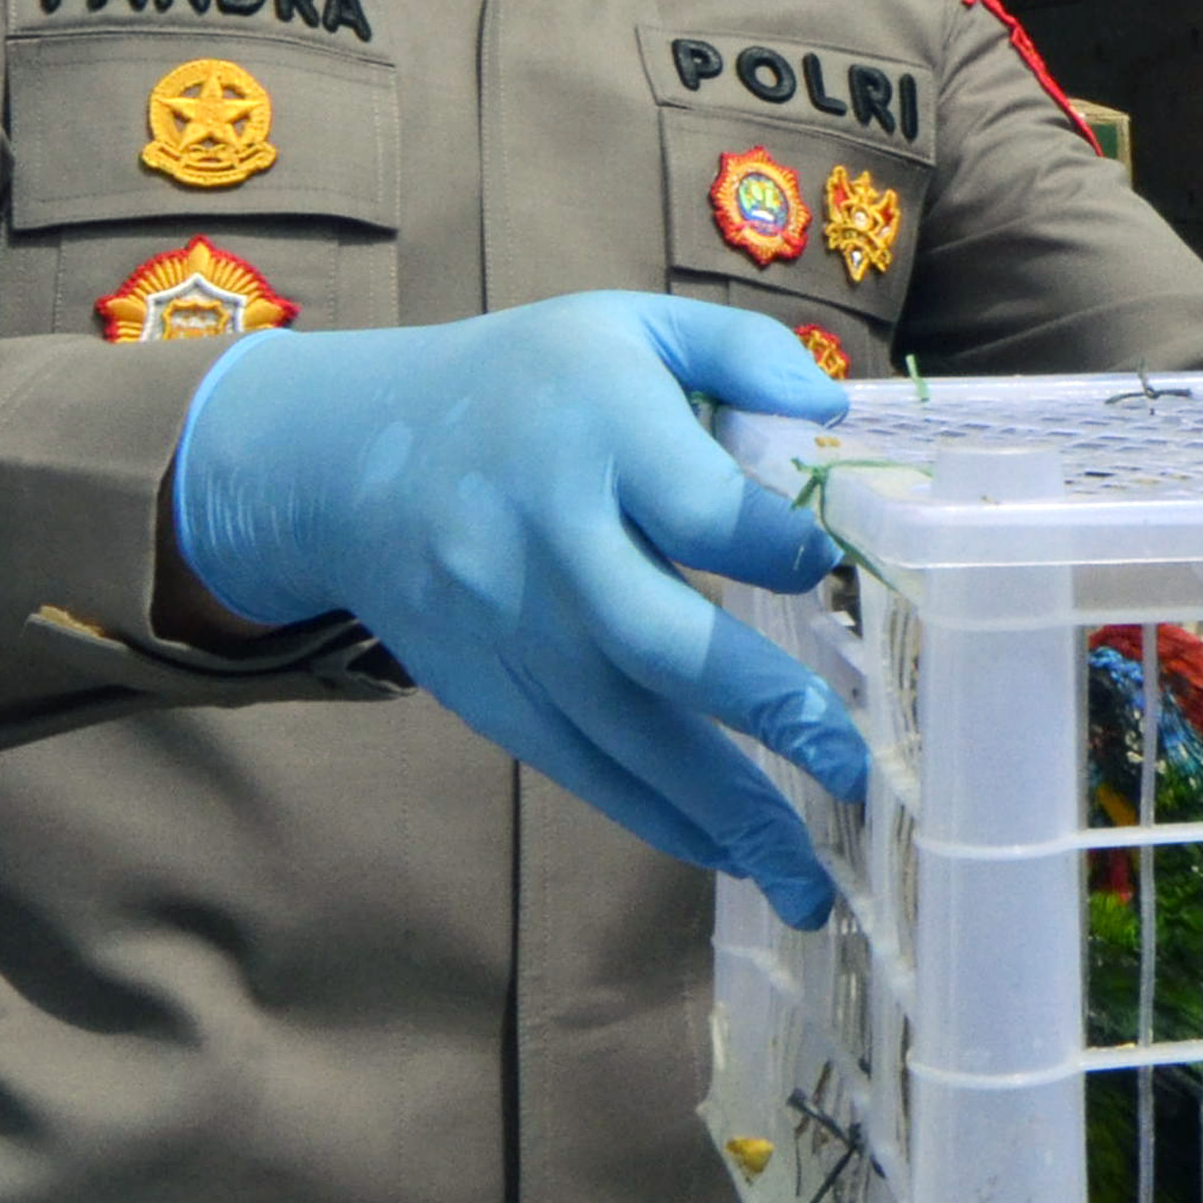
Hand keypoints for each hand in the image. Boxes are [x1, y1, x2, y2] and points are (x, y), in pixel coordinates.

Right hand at [169, 292, 866, 924]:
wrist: (348, 456)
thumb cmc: (528, 384)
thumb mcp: (627, 326)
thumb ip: (742, 353)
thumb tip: (836, 415)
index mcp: (594, 427)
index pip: (698, 506)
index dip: (776, 547)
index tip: (833, 570)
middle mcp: (546, 535)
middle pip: (657, 640)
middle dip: (764, 711)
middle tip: (854, 769)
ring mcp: (507, 624)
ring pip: (621, 730)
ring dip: (722, 808)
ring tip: (810, 876)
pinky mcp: (483, 689)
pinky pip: (576, 765)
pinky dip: (655, 815)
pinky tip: (729, 853)